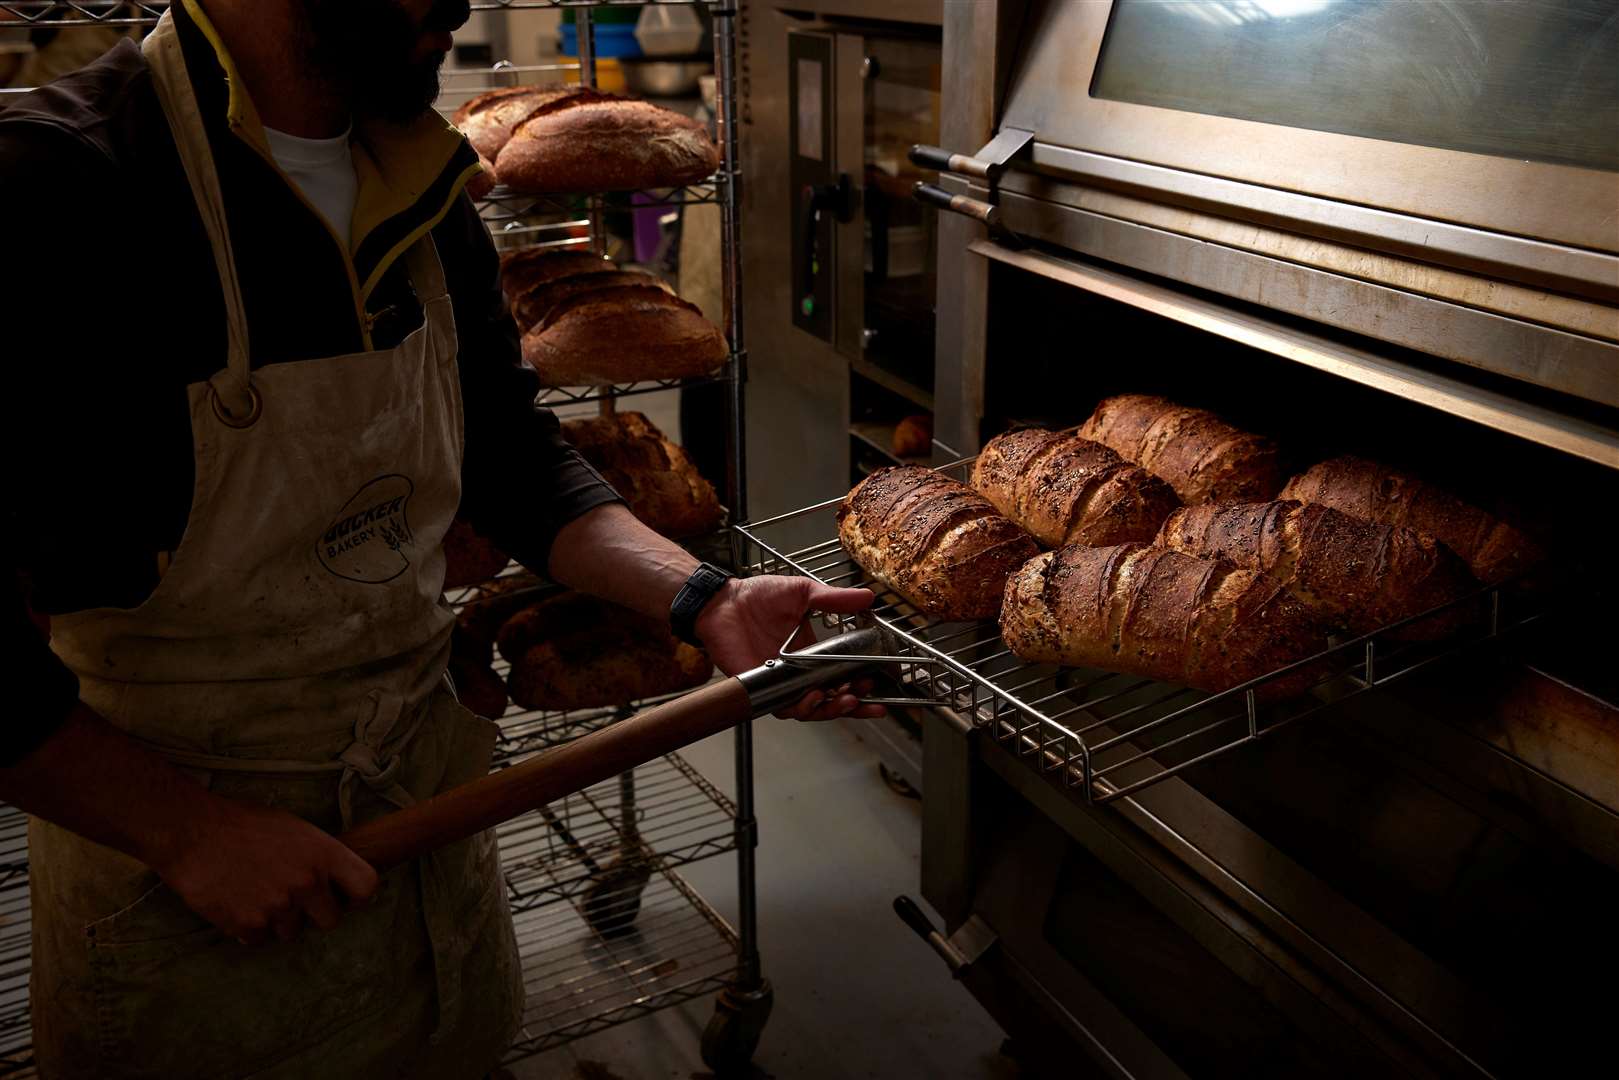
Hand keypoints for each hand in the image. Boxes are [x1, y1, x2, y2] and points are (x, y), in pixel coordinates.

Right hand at [150, 795, 379, 944]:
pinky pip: (259, 939)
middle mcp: (306, 882)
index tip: (345, 897)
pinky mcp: (248, 924)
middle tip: (293, 899)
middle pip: (331, 921)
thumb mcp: (295, 829)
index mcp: (323, 853)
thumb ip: (318, 856)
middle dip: (314, 914)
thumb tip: (335, 879)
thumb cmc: (244, 825)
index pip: (366, 887)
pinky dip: (249, 927)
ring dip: (278, 921)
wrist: (193, 832)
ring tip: (257, 893)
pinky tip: (237, 902)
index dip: (357, 897)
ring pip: (292, 933)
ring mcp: (278, 905)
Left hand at [693, 574, 887, 721]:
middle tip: (864, 695)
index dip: (861, 686)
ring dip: (831, 709)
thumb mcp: (803, 593)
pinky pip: (785, 707)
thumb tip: (868, 596)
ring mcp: (782, 683)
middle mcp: (800, 673)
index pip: (843, 676)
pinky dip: (802, 707)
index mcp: (813, 654)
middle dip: (853, 705)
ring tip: (846, 698)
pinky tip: (814, 697)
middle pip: (832, 700)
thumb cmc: (759, 596)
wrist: (724, 602)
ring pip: (812, 709)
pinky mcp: (763, 688)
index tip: (878, 684)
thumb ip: (834, 599)